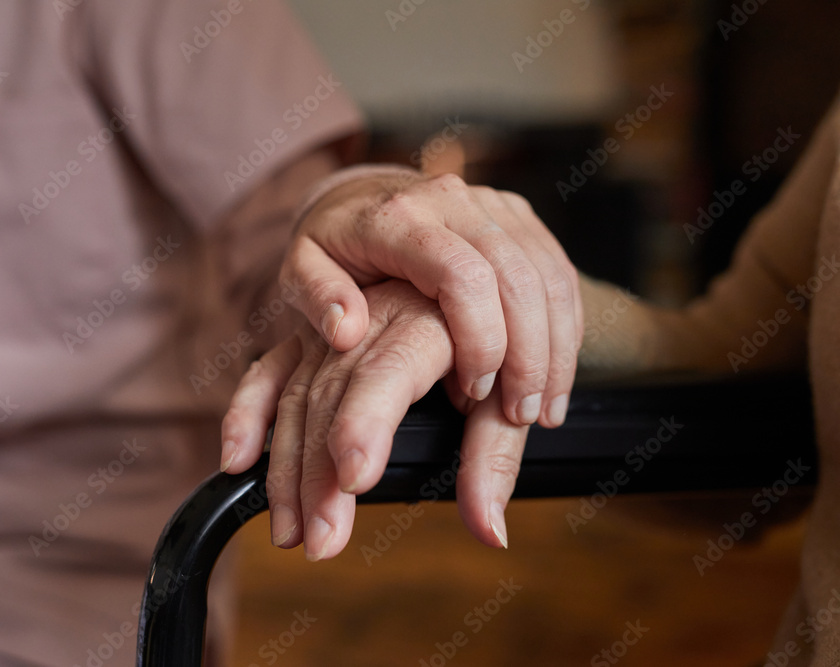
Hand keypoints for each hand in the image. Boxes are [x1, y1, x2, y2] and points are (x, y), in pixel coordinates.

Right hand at [221, 280, 527, 559]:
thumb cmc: (500, 347)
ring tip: (292, 532)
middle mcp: (373, 319)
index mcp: (429, 320)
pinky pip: (270, 375)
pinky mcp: (312, 340)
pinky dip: (249, 417)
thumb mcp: (510, 398)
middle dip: (319, 473)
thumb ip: (496, 460)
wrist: (477, 282)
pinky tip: (237, 462)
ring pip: (296, 394)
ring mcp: (336, 330)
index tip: (355, 479)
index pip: (389, 372)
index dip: (366, 423)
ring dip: (287, 468)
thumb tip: (491, 532)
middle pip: (331, 393)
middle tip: (321, 542)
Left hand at [282, 172, 581, 427]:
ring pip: (546, 272)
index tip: (474, 391)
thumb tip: (347, 330)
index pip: (460, 272)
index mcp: (399, 217)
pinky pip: (556, 268)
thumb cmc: (331, 244)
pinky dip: (564, 326)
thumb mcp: (300, 268)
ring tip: (543, 409)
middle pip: (515, 274)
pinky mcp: (515, 215)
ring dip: (554, 346)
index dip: (479, 335)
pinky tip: (556, 375)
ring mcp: (491, 204)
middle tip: (521, 415)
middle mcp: (452, 201)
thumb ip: (317, 297)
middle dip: (528, 353)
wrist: (359, 197)